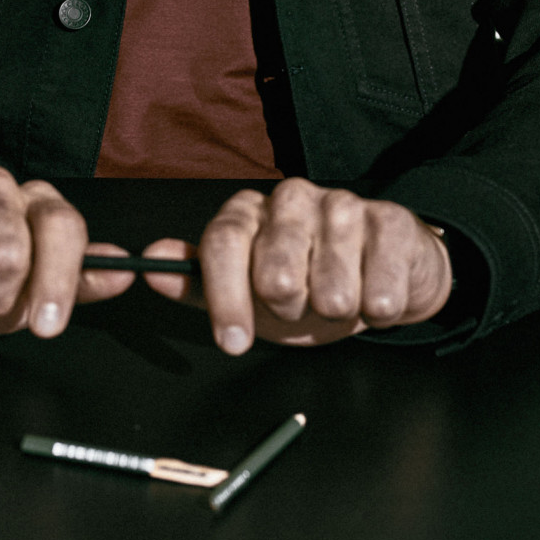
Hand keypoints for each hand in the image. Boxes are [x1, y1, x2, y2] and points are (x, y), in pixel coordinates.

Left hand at [140, 178, 452, 352]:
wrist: (385, 278)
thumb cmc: (308, 287)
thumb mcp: (248, 296)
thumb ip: (199, 284)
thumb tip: (150, 266)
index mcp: (249, 211)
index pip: (223, 243)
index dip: (225, 298)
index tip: (232, 341)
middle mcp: (292, 197)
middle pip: (275, 271)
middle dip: (289, 308)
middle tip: (300, 305)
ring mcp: (342, 204)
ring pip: (330, 288)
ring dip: (336, 310)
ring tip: (338, 298)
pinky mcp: (389, 219)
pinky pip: (379, 288)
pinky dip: (376, 307)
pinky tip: (374, 293)